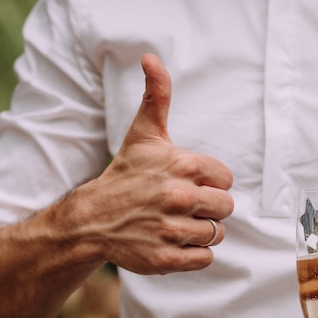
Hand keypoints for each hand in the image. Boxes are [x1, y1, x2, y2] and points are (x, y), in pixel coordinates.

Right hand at [76, 53, 233, 274]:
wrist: (91, 218)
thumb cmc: (125, 174)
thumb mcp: (143, 134)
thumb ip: (157, 96)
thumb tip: (151, 58)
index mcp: (182, 166)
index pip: (226, 179)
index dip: (210, 182)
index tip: (189, 182)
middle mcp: (179, 198)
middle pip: (226, 208)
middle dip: (209, 207)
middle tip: (183, 204)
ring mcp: (171, 231)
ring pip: (217, 233)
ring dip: (201, 230)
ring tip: (176, 222)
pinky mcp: (166, 260)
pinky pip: (205, 258)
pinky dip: (193, 253)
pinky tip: (173, 240)